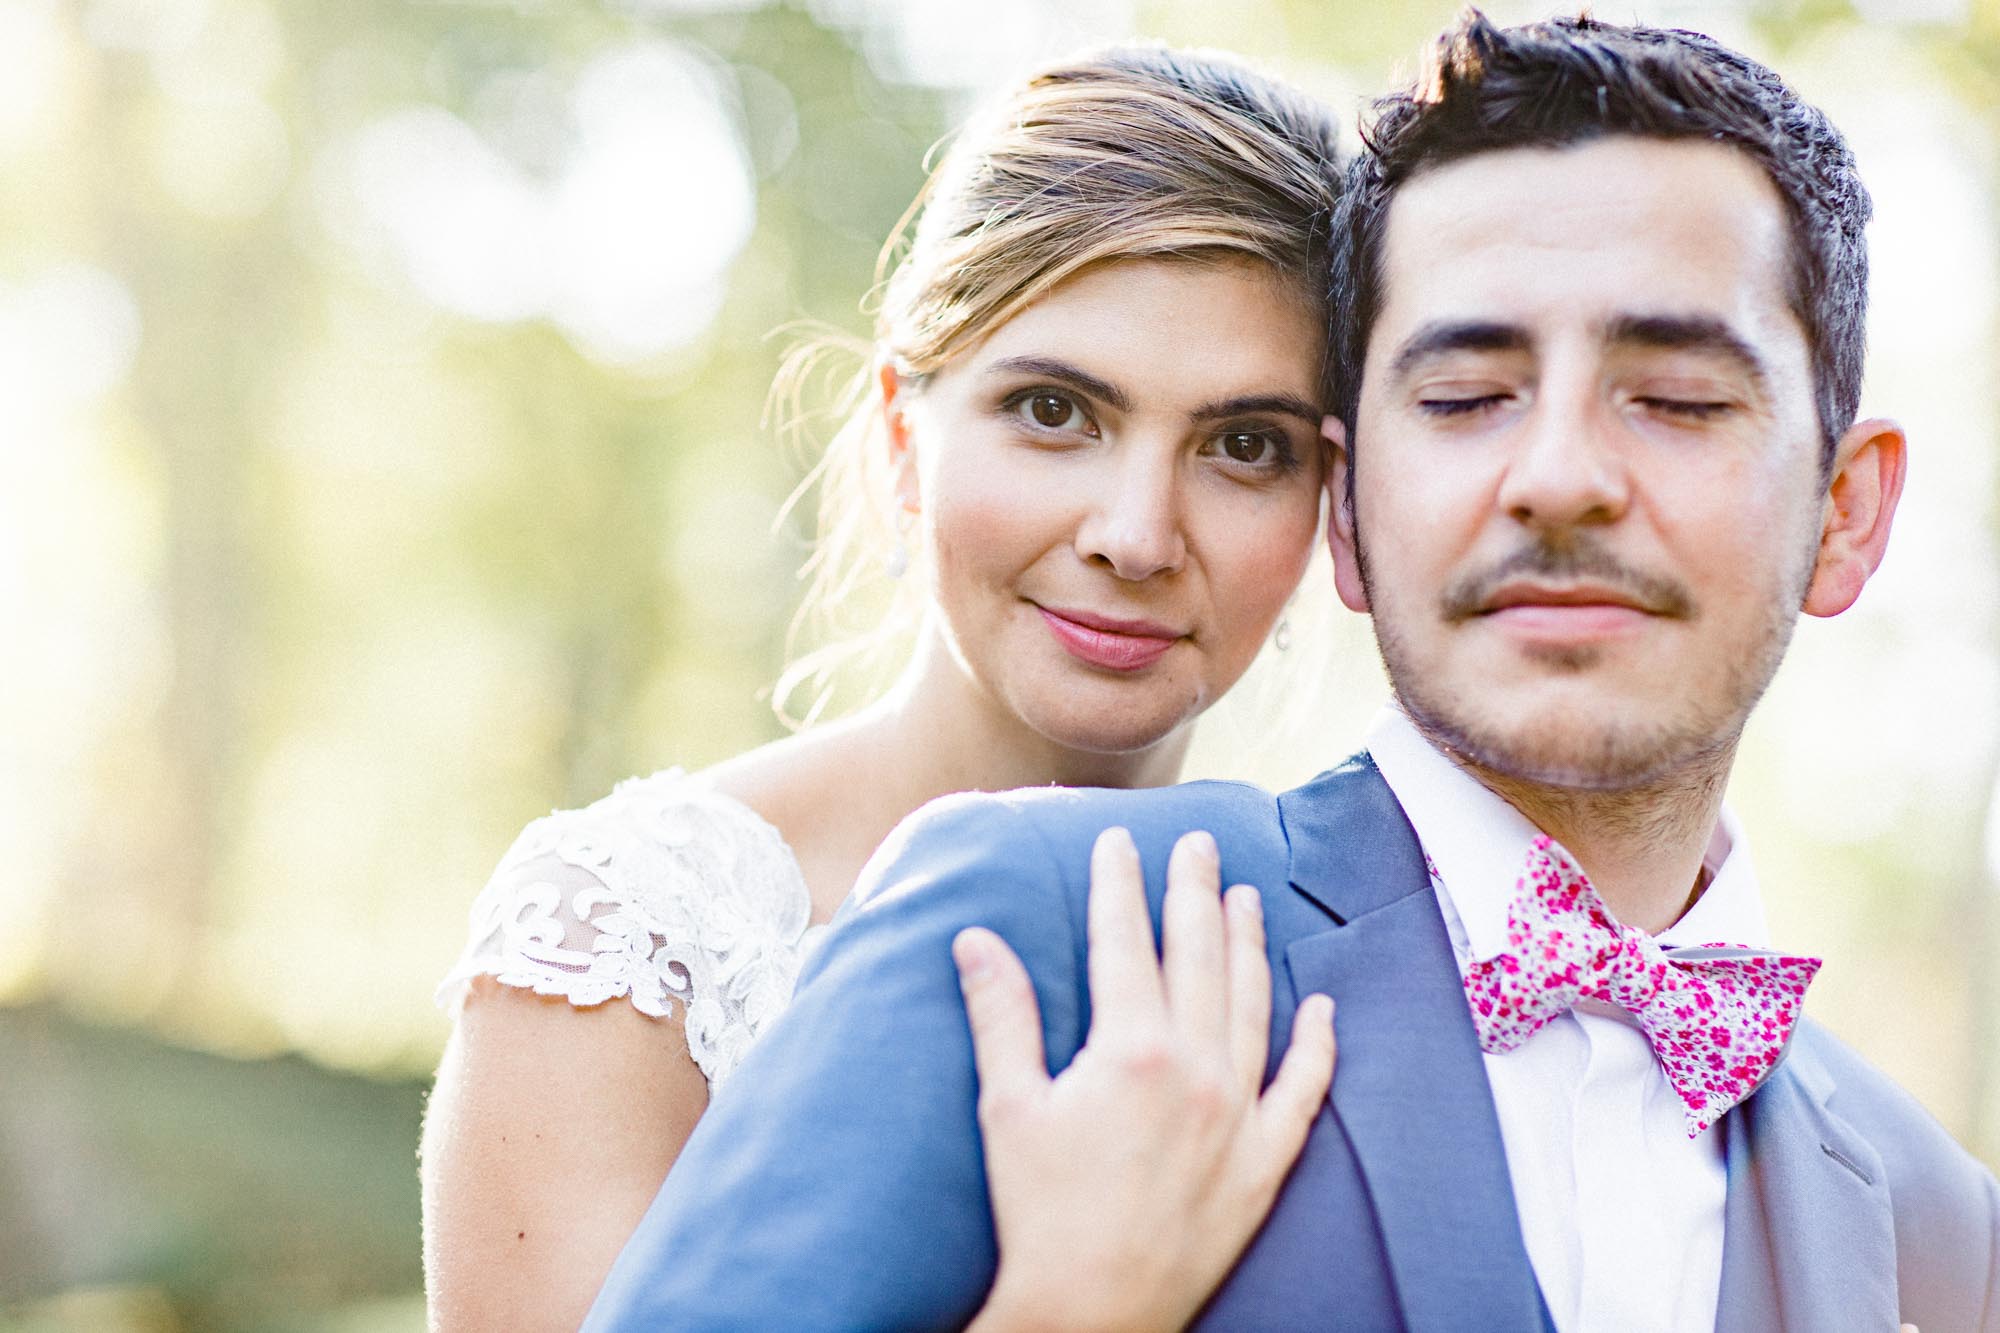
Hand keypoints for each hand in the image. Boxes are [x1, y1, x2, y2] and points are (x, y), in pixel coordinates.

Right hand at [957, 827, 1336, 1332]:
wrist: (1091, 1313)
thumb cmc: (1041, 1213)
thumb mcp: (1009, 1106)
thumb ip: (1001, 1015)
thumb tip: (974, 939)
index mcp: (1132, 1050)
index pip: (1126, 942)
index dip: (1121, 885)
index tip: (1120, 842)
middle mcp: (1196, 1069)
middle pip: (1199, 957)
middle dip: (1195, 893)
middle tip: (1200, 844)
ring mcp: (1238, 1114)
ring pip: (1252, 1006)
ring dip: (1250, 946)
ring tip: (1247, 897)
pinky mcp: (1262, 1160)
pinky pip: (1303, 1089)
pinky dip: (1314, 1044)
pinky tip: (1319, 1007)